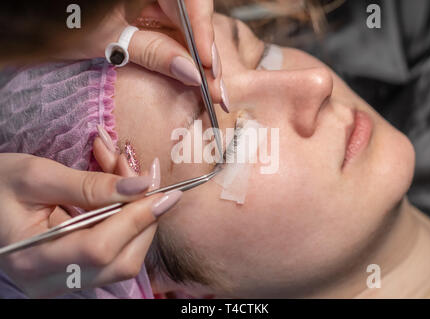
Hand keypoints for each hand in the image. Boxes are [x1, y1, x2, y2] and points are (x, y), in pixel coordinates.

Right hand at [0, 152, 179, 297]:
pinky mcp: (74, 273)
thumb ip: (90, 184)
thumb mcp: (37, 175)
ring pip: (124, 262)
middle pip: (120, 261)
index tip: (162, 190)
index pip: (100, 248)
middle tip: (144, 175)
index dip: (136, 218)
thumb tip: (141, 187)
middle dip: (143, 216)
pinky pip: (115, 256)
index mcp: (33, 258)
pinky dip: (128, 225)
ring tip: (130, 178)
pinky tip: (123, 196)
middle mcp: (49, 281)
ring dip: (139, 218)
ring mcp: (63, 282)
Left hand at [59, 0, 228, 111]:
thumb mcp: (112, 40)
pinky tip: (200, 77)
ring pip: (190, 27)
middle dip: (207, 54)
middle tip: (218, 88)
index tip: (208, 64)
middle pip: (194, 16)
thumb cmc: (64, 23)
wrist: (38, 24)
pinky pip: (178, 31)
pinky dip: (188, 55)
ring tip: (214, 90)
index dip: (203, 31)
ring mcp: (157, 1)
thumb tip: (193, 73)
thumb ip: (156, 52)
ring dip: (202, 60)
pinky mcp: (155, 13)